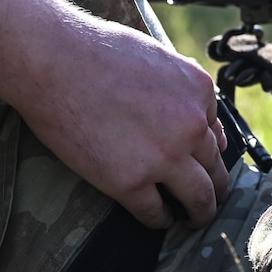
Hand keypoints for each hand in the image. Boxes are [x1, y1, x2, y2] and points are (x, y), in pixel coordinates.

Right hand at [0, 0, 228, 227]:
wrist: (54, 61)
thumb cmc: (97, 51)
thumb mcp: (157, 59)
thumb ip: (180, 90)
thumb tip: (198, 120)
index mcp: (199, 92)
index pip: (216, 133)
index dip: (208, 153)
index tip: (203, 165)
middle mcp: (191, 126)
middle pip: (216, 169)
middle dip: (216, 189)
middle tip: (211, 201)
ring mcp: (164, 157)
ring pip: (199, 198)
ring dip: (199, 212)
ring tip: (193, 219)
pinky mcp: (131, 182)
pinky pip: (156, 213)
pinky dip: (160, 220)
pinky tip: (158, 220)